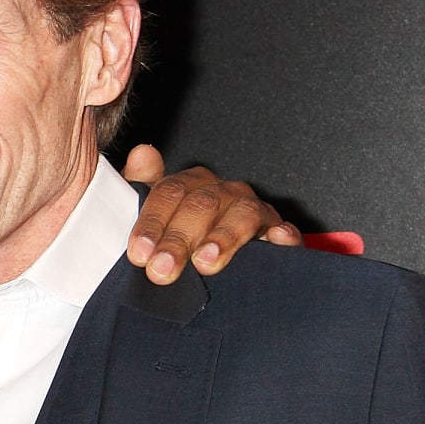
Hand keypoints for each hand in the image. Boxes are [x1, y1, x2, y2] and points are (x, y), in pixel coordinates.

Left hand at [121, 144, 301, 283]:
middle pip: (201, 205)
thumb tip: (141, 154)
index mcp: (191, 185)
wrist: (216, 265)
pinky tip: (274, 243)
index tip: (139, 252)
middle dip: (179, 239)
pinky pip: (285, 231)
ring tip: (205, 262)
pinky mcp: (279, 234)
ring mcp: (253, 211)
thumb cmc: (182, 237)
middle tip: (162, 269)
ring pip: (241, 214)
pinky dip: (281, 236)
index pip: (169, 192)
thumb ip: (142, 186)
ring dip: (223, 237)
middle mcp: (223, 192)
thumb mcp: (155, 215)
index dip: (152, 221)